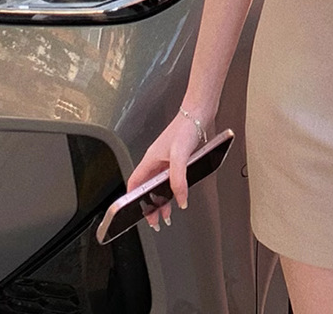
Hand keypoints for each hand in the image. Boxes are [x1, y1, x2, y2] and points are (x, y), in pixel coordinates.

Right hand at [126, 113, 202, 229]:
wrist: (199, 113)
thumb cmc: (185, 127)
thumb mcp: (180, 156)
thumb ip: (178, 179)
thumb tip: (180, 199)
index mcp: (150, 160)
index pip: (134, 184)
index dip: (133, 201)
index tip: (138, 214)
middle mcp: (157, 160)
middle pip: (147, 187)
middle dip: (150, 205)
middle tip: (156, 219)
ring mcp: (167, 158)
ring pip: (159, 184)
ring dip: (162, 199)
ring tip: (167, 212)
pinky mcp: (178, 157)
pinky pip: (170, 177)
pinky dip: (172, 189)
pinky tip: (179, 193)